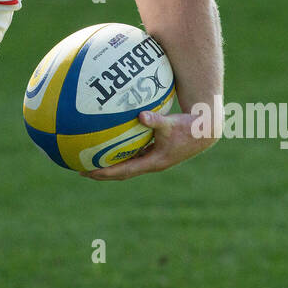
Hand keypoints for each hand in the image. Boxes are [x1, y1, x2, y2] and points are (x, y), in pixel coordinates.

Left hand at [80, 110, 216, 180]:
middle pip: (121, 173)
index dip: (104, 173)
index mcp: (153, 162)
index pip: (123, 171)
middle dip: (102, 172)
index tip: (87, 172)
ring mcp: (154, 159)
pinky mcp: (156, 152)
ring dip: (110, 165)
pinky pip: (134, 155)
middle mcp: (151, 164)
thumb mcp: (171, 124)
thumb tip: (141, 115)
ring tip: (92, 160)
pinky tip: (112, 145)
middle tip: (81, 169)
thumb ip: (155, 120)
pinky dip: (121, 153)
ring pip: (127, 165)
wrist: (205, 132)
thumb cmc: (189, 127)